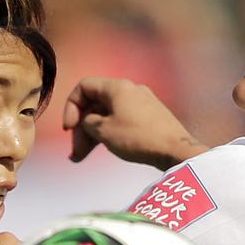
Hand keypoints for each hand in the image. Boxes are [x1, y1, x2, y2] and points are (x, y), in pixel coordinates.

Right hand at [62, 77, 207, 169]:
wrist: (176, 150)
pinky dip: (109, 134)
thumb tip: (89, 121)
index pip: (84, 86)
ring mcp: (141, 103)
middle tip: (74, 152)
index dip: (71, 106)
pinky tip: (103, 149)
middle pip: (95, 104)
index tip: (69, 128)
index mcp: (117, 87)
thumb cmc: (137, 137)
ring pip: (108, 115)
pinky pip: (122, 121)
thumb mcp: (104, 131)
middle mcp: (130, 90)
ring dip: (93, 134)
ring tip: (80, 158)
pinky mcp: (150, 117)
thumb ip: (88, 122)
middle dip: (81, 128)